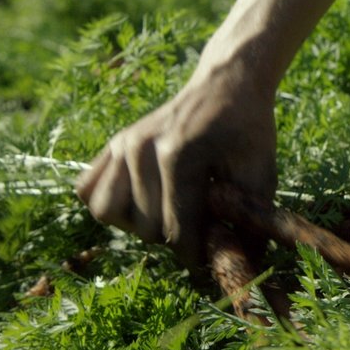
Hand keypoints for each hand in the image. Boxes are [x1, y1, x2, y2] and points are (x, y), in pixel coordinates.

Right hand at [75, 71, 277, 266]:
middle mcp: (142, 150)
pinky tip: (141, 197)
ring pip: (108, 212)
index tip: (212, 254)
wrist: (227, 83)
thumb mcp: (260, 173)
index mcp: (179, 157)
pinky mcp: (114, 142)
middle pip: (145, 227)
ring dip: (137, 222)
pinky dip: (110, 202)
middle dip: (174, 235)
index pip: (177, 230)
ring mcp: (123, 144)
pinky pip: (88, 190)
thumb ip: (248, 222)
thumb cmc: (248, 129)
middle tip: (199, 220)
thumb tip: (240, 266)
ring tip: (166, 210)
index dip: (198, 253)